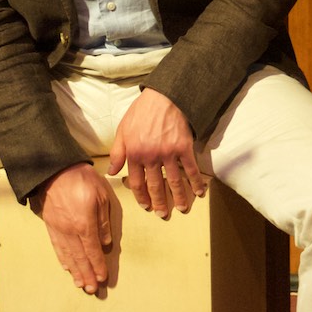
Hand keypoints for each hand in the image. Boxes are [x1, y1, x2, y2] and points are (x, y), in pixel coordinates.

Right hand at [34, 163, 112, 294]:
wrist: (54, 171)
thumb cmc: (82, 180)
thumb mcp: (101, 196)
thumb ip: (104, 221)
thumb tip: (106, 242)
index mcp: (85, 224)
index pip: (93, 250)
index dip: (98, 266)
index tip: (102, 278)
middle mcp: (70, 231)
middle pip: (80, 258)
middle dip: (87, 275)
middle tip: (92, 289)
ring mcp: (59, 230)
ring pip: (68, 256)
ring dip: (75, 272)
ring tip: (81, 285)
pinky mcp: (50, 226)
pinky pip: (57, 247)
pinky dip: (63, 259)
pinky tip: (67, 268)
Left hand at [108, 87, 206, 217]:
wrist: (165, 96)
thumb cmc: (142, 111)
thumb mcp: (123, 130)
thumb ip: (118, 152)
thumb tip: (112, 172)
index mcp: (135, 153)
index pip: (137, 182)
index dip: (141, 196)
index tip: (145, 205)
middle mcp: (151, 157)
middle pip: (155, 185)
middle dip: (159, 202)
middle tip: (162, 214)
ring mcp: (169, 153)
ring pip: (174, 181)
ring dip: (178, 197)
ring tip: (182, 208)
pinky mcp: (184, 148)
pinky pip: (190, 169)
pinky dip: (195, 182)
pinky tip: (199, 192)